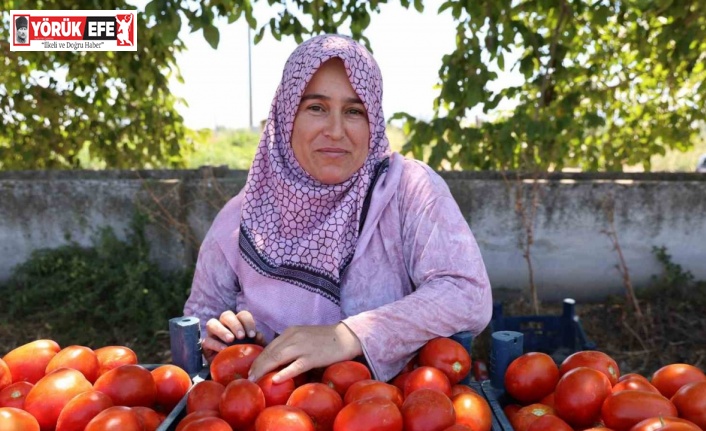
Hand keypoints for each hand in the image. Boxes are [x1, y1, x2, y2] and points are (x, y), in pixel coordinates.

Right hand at [202, 310, 265, 362]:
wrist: (233, 374)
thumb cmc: (245, 358)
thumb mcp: (256, 351)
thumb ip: (259, 343)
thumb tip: (259, 335)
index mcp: (239, 323)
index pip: (242, 315)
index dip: (247, 322)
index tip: (252, 335)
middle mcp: (224, 325)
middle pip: (226, 315)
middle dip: (235, 324)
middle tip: (241, 336)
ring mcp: (213, 334)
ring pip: (212, 323)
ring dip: (222, 330)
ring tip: (230, 339)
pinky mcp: (206, 346)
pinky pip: (207, 341)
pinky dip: (215, 344)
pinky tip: (223, 350)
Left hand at [247, 322, 362, 383]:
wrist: (345, 337)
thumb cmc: (324, 339)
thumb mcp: (304, 336)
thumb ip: (291, 344)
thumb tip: (276, 359)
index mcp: (291, 332)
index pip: (270, 346)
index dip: (259, 359)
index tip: (251, 369)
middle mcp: (294, 337)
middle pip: (271, 352)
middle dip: (258, 365)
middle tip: (249, 377)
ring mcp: (303, 347)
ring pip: (279, 357)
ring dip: (264, 369)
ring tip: (256, 379)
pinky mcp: (313, 357)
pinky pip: (296, 366)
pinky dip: (284, 373)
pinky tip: (275, 379)